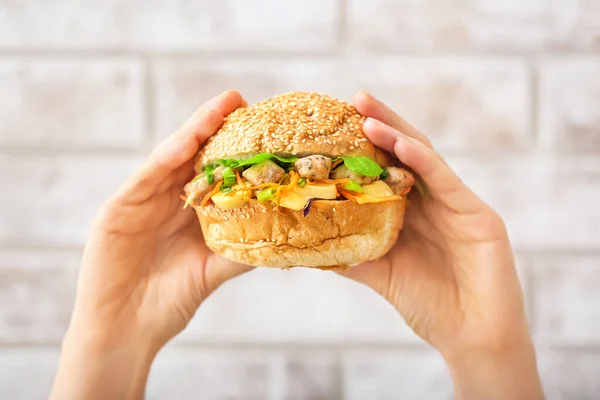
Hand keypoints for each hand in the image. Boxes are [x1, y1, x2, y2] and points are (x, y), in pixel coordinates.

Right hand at [52, 90, 250, 399]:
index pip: (214, 171)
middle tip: (241, 100)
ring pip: (170, 157)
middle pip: (193, 155)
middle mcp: (167, 200)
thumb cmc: (169, 302)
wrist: (125, 330)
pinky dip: (166, 158)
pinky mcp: (118, 209)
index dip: (235, 148)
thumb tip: (283, 237)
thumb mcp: (211, 271)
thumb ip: (240, 252)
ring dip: (194, 130)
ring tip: (220, 106)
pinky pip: (145, 177)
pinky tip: (186, 141)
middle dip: (216, 126)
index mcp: (189, 211)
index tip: (263, 126)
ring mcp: (142, 200)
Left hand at [339, 91, 542, 398]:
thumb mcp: (379, 273)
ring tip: (366, 112)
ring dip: (396, 132)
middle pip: (404, 152)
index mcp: (411, 212)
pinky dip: (421, 159)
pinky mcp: (477, 214)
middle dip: (379, 123)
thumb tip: (306, 245)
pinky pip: (445, 179)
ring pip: (424, 157)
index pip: (385, 168)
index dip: (362, 144)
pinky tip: (399, 143)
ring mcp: (455, 204)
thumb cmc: (427, 304)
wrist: (472, 336)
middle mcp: (432, 200)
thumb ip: (349, 254)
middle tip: (352, 98)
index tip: (333, 124)